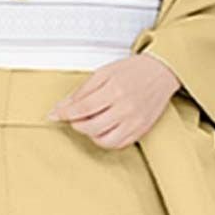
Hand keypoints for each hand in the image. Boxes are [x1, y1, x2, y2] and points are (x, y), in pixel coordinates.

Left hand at [46, 53, 181, 149]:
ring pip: (104, 140)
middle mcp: (125, 108)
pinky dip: (105, 140)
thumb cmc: (133, 69)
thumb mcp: (104, 72)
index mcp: (114, 90)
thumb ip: (84, 89)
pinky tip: (101, 129)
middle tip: (71, 117)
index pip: (82, 108)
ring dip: (89, 134)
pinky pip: (118, 144)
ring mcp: (134, 122)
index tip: (54, 114)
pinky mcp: (141, 131)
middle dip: (75, 123)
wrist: (161, 72)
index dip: (64, 113)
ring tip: (87, 122)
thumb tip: (65, 104)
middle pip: (91, 127)